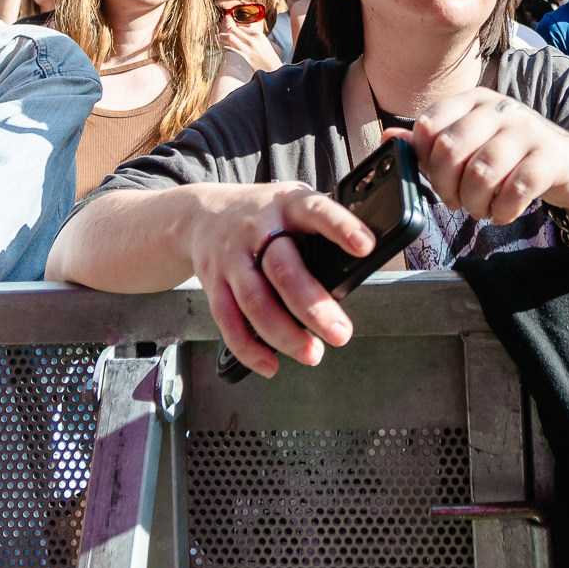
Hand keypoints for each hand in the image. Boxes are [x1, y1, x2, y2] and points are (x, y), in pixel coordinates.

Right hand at [186, 182, 373, 377]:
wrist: (202, 214)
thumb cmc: (264, 214)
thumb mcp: (293, 203)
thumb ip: (323, 225)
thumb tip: (366, 259)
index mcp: (287, 206)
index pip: (315, 211)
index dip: (340, 227)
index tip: (365, 246)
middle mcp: (256, 230)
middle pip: (283, 270)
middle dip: (313, 306)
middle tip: (341, 335)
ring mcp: (232, 258)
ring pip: (255, 301)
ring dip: (284, 334)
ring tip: (312, 354)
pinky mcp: (213, 284)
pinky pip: (228, 321)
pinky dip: (248, 348)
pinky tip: (270, 364)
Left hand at [215, 15, 278, 72]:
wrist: (273, 69)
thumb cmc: (269, 57)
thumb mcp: (264, 43)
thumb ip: (254, 37)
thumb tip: (243, 34)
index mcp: (258, 34)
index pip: (242, 27)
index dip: (234, 27)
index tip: (229, 28)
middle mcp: (252, 39)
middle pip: (235, 29)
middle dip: (226, 28)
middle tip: (220, 29)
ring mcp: (248, 47)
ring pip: (231, 37)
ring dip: (223, 36)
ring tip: (218, 36)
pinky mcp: (245, 56)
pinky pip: (232, 48)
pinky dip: (226, 46)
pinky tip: (223, 45)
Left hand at [406, 88, 568, 224]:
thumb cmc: (512, 156)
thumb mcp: (471, 142)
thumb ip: (431, 143)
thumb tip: (389, 139)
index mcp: (473, 100)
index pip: (429, 124)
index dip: (424, 160)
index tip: (437, 178)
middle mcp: (499, 107)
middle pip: (450, 149)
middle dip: (446, 186)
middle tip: (456, 200)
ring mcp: (527, 129)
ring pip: (481, 172)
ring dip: (474, 202)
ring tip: (481, 208)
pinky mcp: (550, 156)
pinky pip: (515, 189)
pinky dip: (502, 210)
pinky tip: (503, 213)